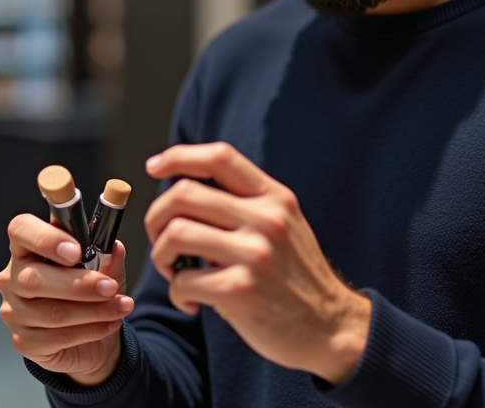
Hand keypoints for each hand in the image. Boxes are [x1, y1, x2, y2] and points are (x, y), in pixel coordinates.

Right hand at [0, 214, 133, 385]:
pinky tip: (110, 323)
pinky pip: (58, 337)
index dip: (45, 238)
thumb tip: (115, 247)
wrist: (89, 338)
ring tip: (121, 306)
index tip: (76, 251)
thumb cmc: (89, 293)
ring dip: (94, 310)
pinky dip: (91, 330)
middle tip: (110, 287)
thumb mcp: (103, 268)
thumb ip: (107, 255)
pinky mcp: (24, 342)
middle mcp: (12, 278)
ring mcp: (14, 313)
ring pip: (51, 312)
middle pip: (33, 278)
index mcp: (26, 248)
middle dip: (79, 284)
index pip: (20, 230)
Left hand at [144, 142, 370, 384]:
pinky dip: (177, 294)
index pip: (219, 157)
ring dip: (162, 255)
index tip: (154, 167)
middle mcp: (266, 219)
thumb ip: (246, 204)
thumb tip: (184, 188)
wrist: (331, 327)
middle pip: (184, 193)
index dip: (178, 156)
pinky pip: (182, 281)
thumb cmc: (295, 277)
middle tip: (162, 240)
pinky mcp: (239, 291)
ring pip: (175, 233)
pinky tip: (192, 302)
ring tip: (175, 272)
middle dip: (157, 217)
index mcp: (274, 198)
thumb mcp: (285, 225)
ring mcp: (254, 254)